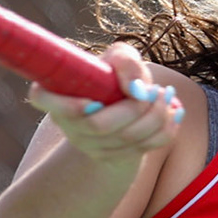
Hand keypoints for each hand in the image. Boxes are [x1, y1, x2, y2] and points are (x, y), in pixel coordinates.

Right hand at [27, 42, 183, 167]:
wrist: (121, 108)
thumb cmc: (114, 76)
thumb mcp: (118, 58)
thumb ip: (125, 61)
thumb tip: (137, 88)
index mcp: (59, 93)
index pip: (43, 99)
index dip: (65, 105)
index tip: (92, 102)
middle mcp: (68, 124)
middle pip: (98, 126)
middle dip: (134, 108)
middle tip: (155, 89)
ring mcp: (90, 146)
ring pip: (126, 139)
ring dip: (156, 116)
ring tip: (167, 95)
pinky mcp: (113, 158)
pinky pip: (143, 149)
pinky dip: (165, 131)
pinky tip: (174, 113)